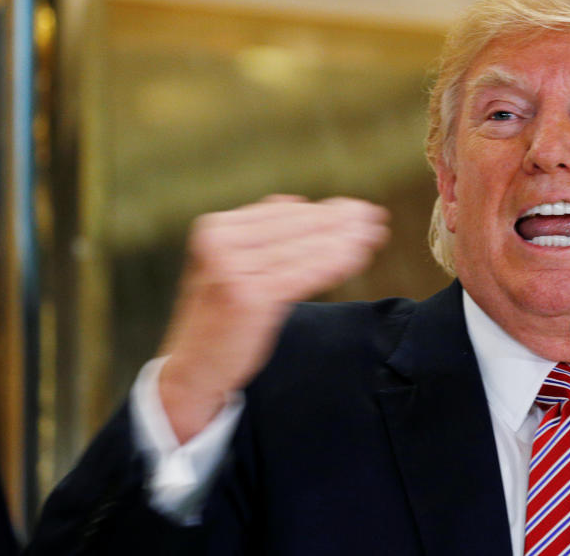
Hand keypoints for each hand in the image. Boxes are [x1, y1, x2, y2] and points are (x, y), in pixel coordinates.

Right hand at [157, 195, 389, 441]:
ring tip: (374, 236)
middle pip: (296, 226)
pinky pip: (303, 275)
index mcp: (215, 229)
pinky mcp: (249, 297)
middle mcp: (221, 243)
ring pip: (304, 249)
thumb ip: (260, 233)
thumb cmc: (220, 317)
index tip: (359, 209)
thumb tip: (300, 201)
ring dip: (345, 241)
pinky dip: (333, 264)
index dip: (324, 210)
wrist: (193, 369)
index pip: (282, 212)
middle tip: (377, 217)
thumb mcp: (230, 265)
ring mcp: (233, 270)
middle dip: (341, 222)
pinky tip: (358, 258)